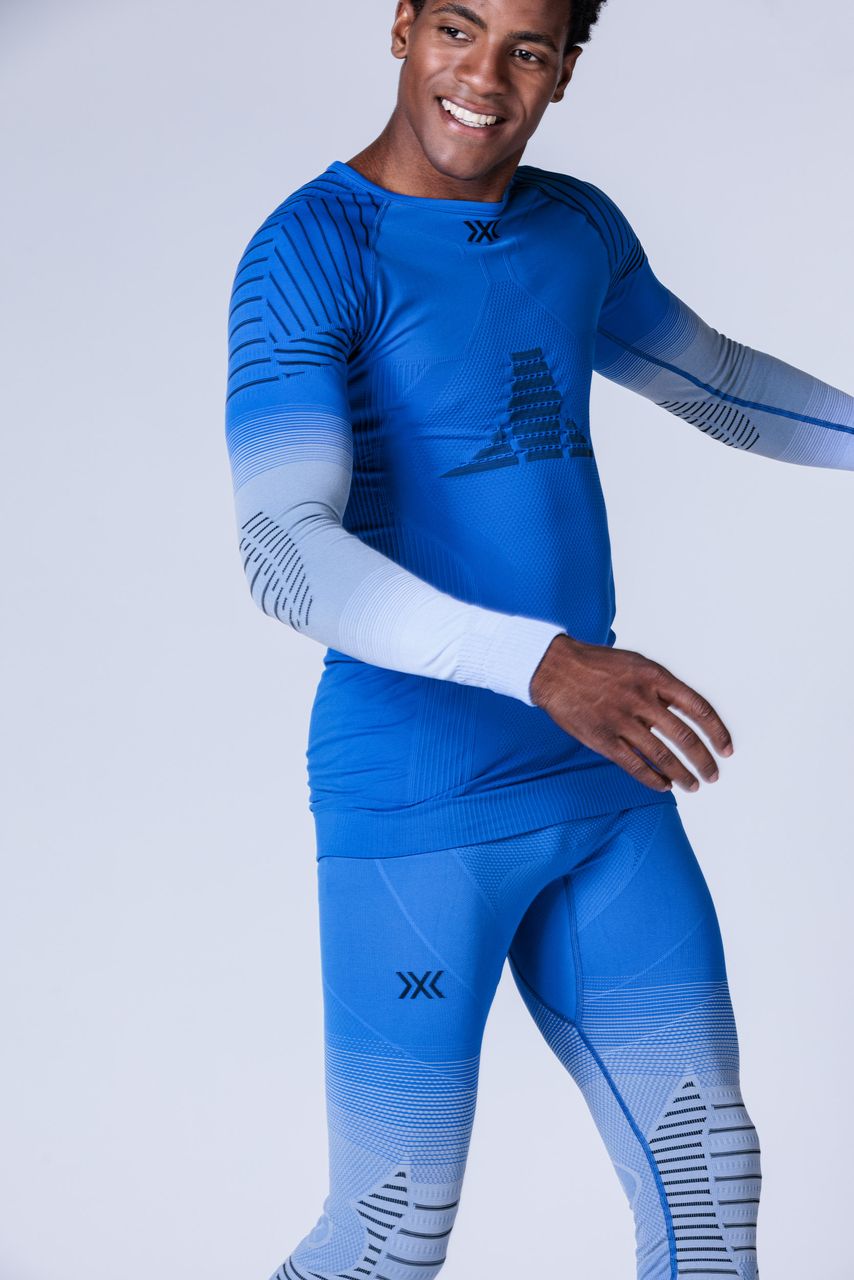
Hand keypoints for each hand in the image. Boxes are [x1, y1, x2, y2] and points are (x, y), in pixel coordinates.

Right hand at [529, 633, 733, 792]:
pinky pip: (634, 765)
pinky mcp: (602, 738)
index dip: (717, 731)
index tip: (726, 749)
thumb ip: (661, 687)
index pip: (698, 708)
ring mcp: (621, 720)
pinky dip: (653, 779)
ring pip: (662, 755)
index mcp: (654, 677)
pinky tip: (663, 786)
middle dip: (704, 760)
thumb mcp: (636, 664)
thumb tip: (686, 712)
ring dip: (681, 774)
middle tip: (712, 775)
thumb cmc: (597, 665)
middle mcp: (641, 699)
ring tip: (692, 785)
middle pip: (684, 737)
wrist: (555, 668)